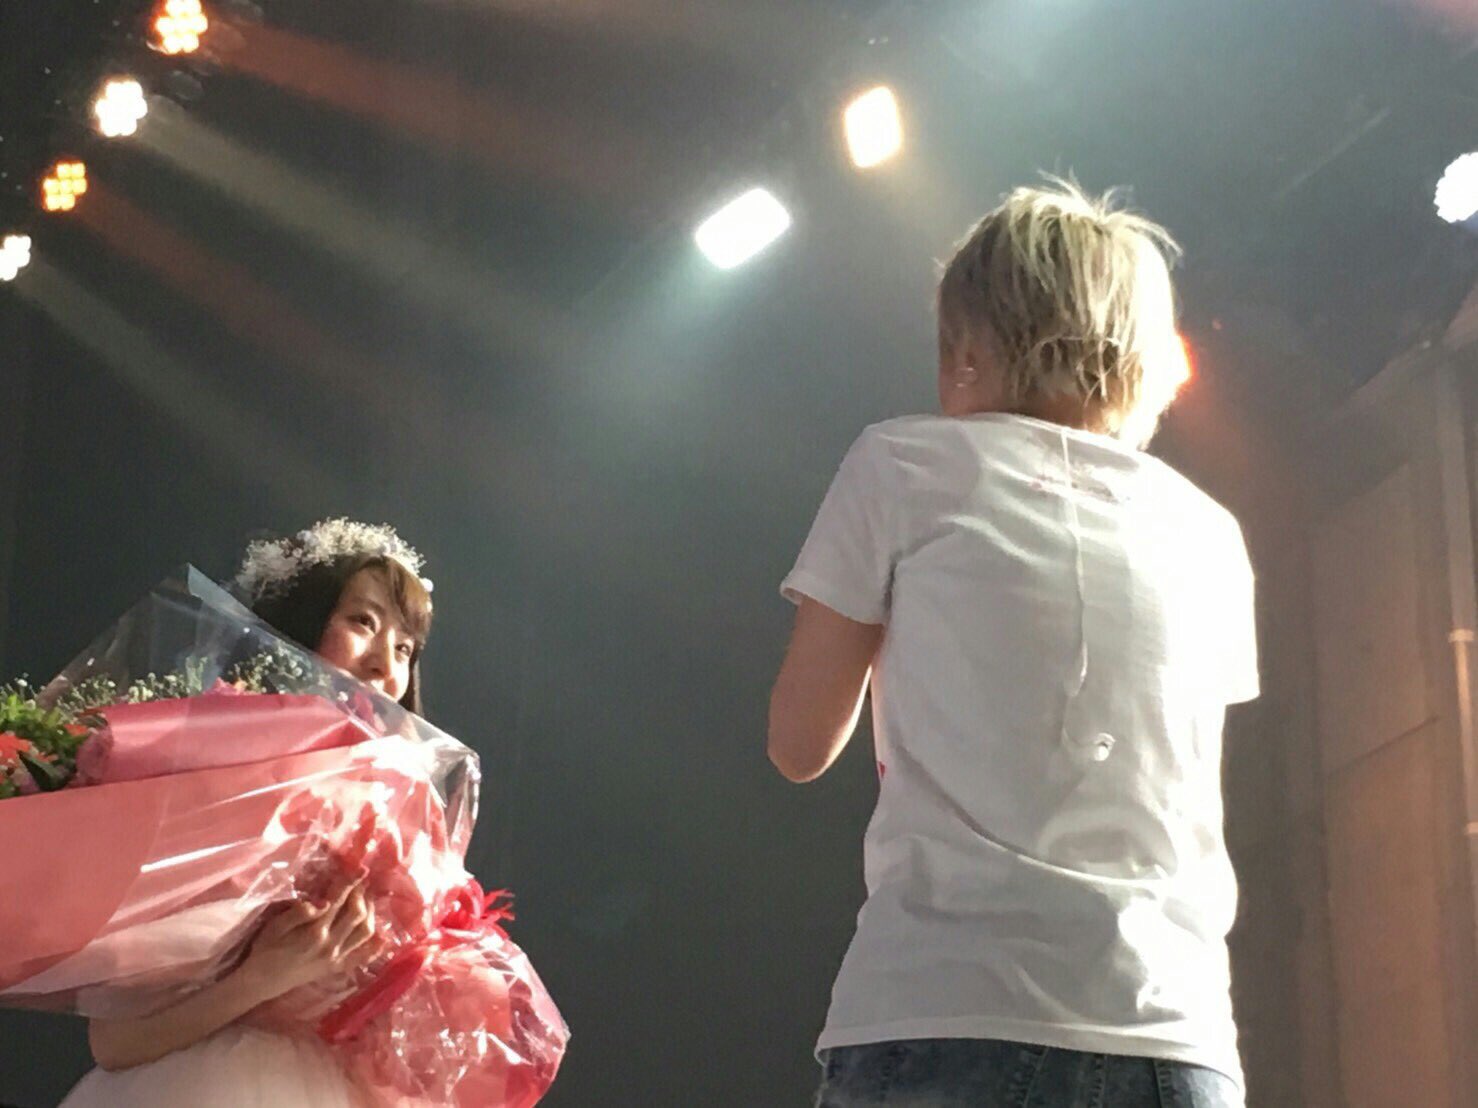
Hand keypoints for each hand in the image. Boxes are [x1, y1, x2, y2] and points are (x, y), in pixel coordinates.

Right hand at [239, 879, 378, 1001]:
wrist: (262, 981)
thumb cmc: (265, 948)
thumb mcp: (275, 927)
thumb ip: (299, 913)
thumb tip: (324, 901)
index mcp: (314, 931)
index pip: (339, 900)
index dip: (350, 882)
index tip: (360, 868)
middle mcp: (331, 944)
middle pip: (357, 914)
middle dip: (361, 894)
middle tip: (360, 882)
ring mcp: (337, 958)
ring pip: (365, 932)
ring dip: (371, 912)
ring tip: (366, 899)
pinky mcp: (338, 968)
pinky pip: (363, 956)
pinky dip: (376, 946)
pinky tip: (382, 935)